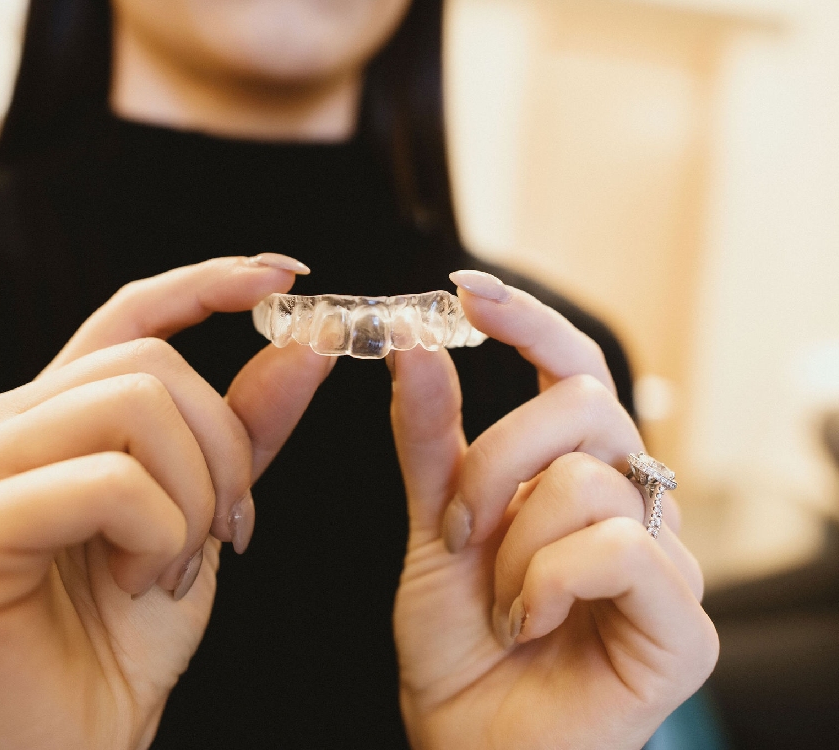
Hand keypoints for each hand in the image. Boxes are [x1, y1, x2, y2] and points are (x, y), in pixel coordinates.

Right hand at [0, 256, 333, 749]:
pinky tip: (134, 585)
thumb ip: (246, 427)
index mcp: (43, 419)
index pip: (125, 316)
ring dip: (193, 500)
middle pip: (149, 366)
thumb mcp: (205, 514)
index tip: (284, 274)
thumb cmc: (127, 636)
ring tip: (170, 567)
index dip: (206, 284)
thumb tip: (303, 344)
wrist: (76, 746)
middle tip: (229, 532)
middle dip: (224, 451)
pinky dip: (156, 534)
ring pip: (134, 409)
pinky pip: (108, 483)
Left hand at [390, 272, 717, 749]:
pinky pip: (618, 549)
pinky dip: (548, 582)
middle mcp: (633, 508)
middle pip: (584, 408)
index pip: (574, 371)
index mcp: (577, 477)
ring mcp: (665, 563)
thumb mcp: (434, 527)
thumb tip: (417, 345)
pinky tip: (529, 623)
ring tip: (496, 598)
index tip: (464, 291)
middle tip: (455, 525)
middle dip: (497, 460)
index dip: (529, 322)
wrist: (466, 742)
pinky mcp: (684, 625)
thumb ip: (432, 440)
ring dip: (513, 541)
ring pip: (590, 480)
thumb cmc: (458, 643)